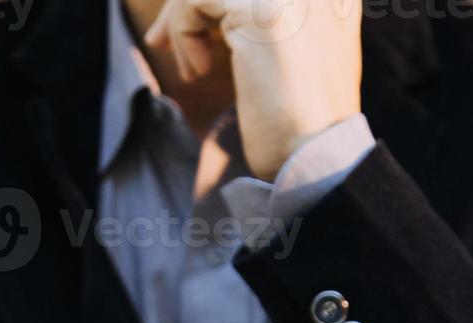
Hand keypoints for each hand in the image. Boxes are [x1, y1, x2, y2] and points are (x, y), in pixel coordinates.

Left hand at [145, 0, 362, 180]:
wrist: (312, 157)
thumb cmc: (296, 120)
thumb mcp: (284, 52)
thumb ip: (259, 20)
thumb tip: (205, 2)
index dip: (213, 2)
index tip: (186, 27)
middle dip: (186, 6)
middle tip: (160, 41)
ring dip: (183, 23)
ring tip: (193, 72)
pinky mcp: (265, 10)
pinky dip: (184, 33)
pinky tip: (199, 73)